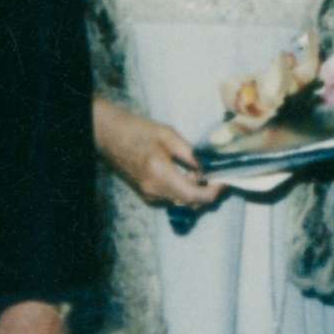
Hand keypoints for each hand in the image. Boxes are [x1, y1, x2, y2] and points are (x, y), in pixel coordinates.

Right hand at [94, 98, 223, 210]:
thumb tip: (209, 168)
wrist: (110, 135)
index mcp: (160, 174)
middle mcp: (154, 190)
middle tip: (217, 173)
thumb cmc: (138, 130)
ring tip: (199, 169)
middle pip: (190, 202)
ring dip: (195, 190)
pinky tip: (185, 173)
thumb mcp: (169, 136)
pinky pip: (172, 198)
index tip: (224, 181)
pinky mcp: (146, 195)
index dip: (213, 192)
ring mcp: (149, 195)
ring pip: (182, 202)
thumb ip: (191, 154)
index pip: (193, 196)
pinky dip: (183, 190)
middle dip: (207, 191)